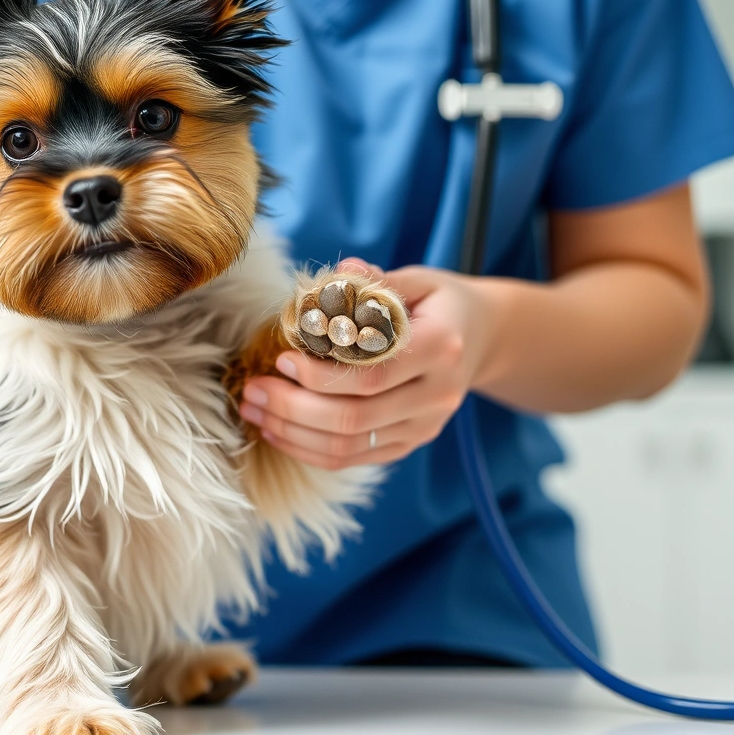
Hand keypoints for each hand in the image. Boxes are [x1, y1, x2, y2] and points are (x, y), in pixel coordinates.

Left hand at [239, 259, 495, 469]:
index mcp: (441, 348)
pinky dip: (309, 450)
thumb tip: (334, 276)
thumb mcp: (418, 279)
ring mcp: (425, 426)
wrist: (482, 338)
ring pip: (349, 446)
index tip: (282, 360)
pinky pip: (353, 458)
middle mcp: (437, 395)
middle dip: (293, 409)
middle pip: (355, 418)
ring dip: (293, 433)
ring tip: (254, 411)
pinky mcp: (409, 444)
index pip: (373, 375)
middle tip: (252, 390)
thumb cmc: (439, 303)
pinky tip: (277, 431)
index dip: (321, 375)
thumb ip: (376, 280)